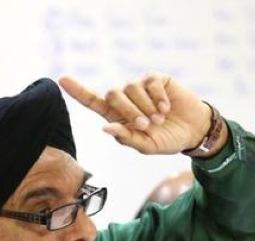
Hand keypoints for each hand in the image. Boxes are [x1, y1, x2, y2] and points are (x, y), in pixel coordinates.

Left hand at [58, 73, 224, 154]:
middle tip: (146, 125)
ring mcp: (140, 87)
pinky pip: (149, 82)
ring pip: (130, 87)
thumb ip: (127, 138)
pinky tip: (166, 108)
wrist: (192, 131)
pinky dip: (157, 97)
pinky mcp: (156, 79)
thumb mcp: (147, 146)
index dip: (78, 91)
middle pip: (112, 94)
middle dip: (128, 111)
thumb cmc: (166, 139)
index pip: (93, 101)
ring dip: (145, 106)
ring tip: (159, 118)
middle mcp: (126, 99)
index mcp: (117, 116)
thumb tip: (106, 128)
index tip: (62, 79)